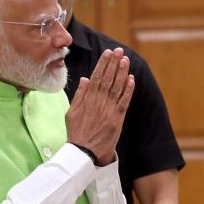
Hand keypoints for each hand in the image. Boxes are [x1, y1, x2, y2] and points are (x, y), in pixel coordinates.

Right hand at [66, 48, 134, 164]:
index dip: (103, 64)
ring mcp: (109, 110)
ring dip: (122, 73)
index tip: (108, 53)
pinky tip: (131, 79)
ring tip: (125, 60)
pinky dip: (128, 90)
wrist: (84, 152)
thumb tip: (86, 78)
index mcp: (87, 100)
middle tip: (119, 51)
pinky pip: (124, 102)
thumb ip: (79, 95)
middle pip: (108, 79)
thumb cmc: (77, 132)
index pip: (97, 77)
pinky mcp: (117, 119)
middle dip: (114, 64)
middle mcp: (99, 102)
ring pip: (117, 88)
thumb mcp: (72, 112)